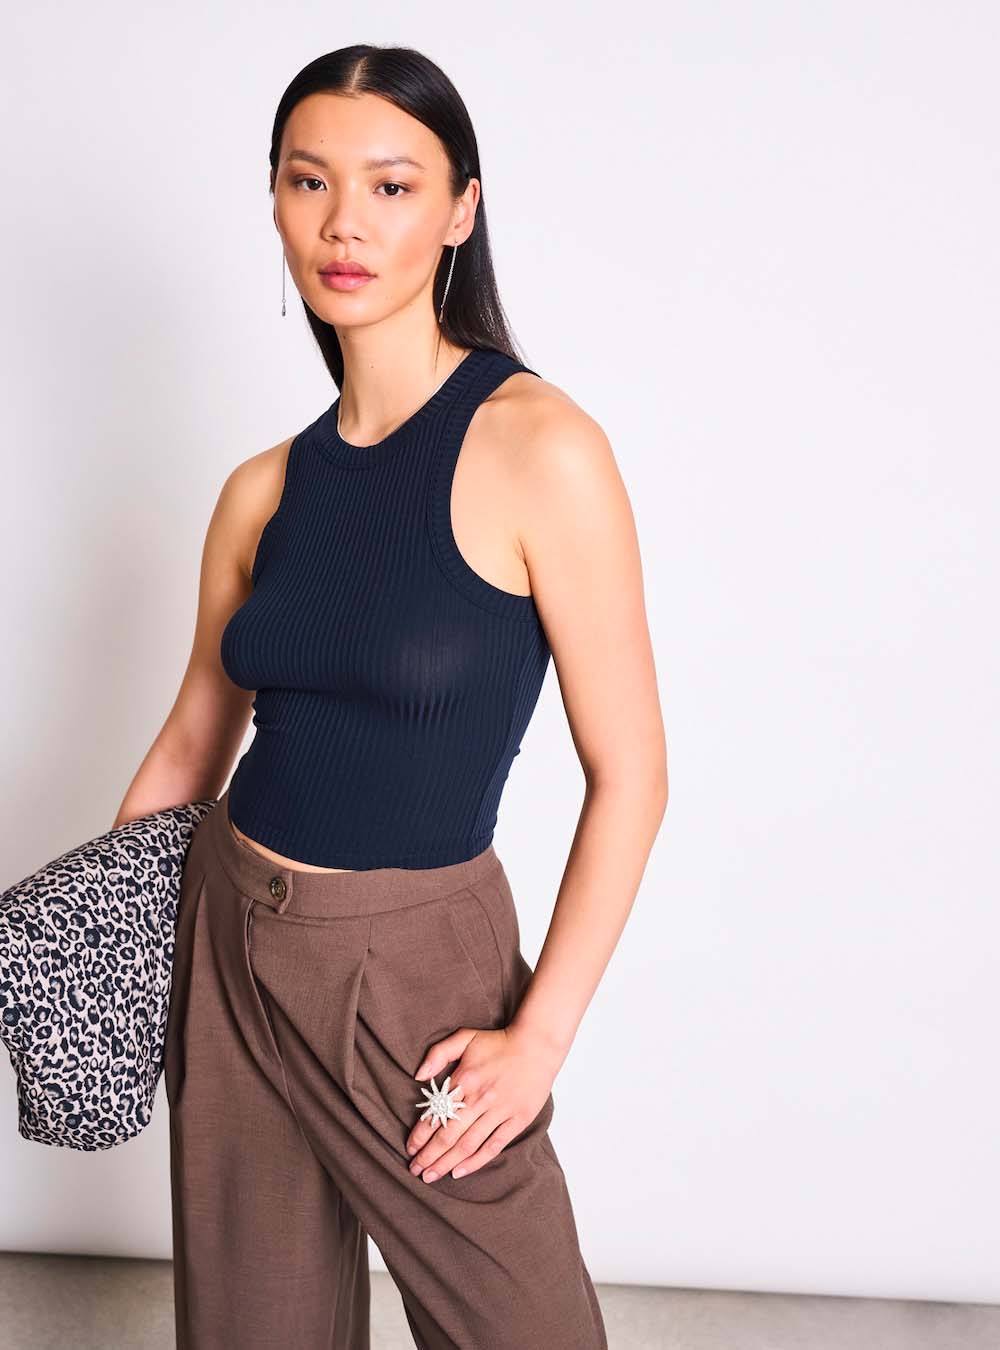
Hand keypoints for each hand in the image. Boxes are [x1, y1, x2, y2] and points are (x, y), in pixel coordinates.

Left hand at [406, 1023, 559, 1182]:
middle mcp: (481, 1098)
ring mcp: (500, 1111)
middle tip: (415, 1170)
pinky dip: (475, 1162)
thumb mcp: (465, 1037)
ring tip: (430, 1176)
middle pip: (449, 1135)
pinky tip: (459, 1172)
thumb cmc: (499, 1042)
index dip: (420, 1134)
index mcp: (465, 1079)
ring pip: (468, 1144)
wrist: (538, 1045)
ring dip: (446, 1163)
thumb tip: (418, 1076)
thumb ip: (438, 1053)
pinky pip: (493, 1146)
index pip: (437, 1114)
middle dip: (428, 1156)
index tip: (409, 1148)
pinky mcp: (518, 1120)